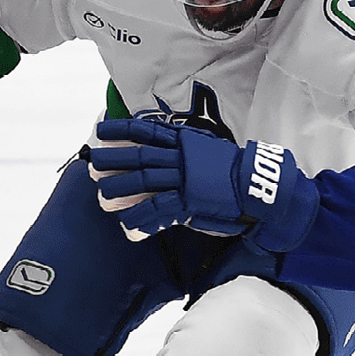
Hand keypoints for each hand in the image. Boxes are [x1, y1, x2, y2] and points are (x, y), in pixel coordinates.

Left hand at [88, 117, 316, 251]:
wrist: (261, 188)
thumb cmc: (235, 173)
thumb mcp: (208, 152)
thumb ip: (186, 152)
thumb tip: (164, 155)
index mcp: (186, 142)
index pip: (148, 131)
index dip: (122, 129)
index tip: (100, 130)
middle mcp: (183, 158)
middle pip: (140, 155)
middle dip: (113, 159)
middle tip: (92, 164)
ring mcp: (186, 179)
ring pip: (145, 181)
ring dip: (120, 189)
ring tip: (102, 196)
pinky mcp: (191, 202)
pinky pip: (159, 209)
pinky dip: (140, 218)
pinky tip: (126, 225)